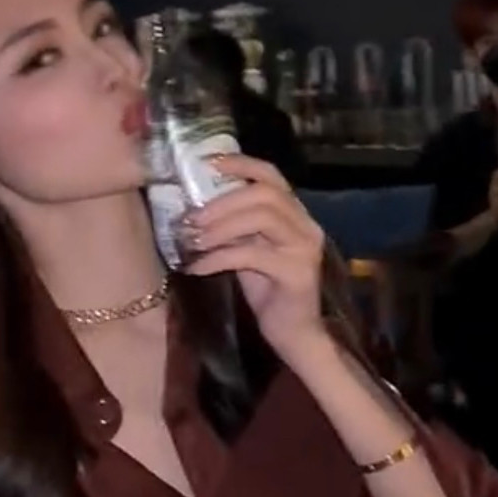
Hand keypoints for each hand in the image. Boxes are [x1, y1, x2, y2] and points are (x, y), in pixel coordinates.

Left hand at [181, 155, 328, 362]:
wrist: (294, 333)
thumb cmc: (269, 290)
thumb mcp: (249, 250)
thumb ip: (236, 227)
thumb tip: (196, 207)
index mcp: (296, 214)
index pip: (271, 176)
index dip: (241, 164)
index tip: (207, 163)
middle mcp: (306, 225)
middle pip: (264, 194)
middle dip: (222, 202)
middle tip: (191, 218)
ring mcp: (305, 248)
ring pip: (261, 219)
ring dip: (220, 227)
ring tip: (192, 241)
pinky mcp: (296, 273)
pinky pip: (251, 255)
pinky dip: (218, 258)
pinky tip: (198, 267)